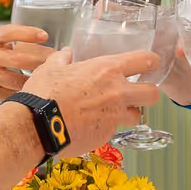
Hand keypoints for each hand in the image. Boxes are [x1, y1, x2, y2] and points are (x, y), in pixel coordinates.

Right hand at [0, 25, 51, 105]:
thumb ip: (4, 40)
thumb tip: (32, 41)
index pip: (10, 32)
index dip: (29, 33)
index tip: (45, 35)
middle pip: (20, 58)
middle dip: (42, 60)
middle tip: (56, 60)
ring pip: (18, 79)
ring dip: (36, 80)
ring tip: (50, 78)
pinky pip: (10, 93)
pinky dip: (23, 92)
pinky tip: (35, 91)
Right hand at [24, 47, 159, 155]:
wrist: (38, 125)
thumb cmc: (44, 93)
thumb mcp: (51, 68)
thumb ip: (62, 59)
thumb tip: (65, 53)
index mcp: (107, 70)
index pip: (145, 61)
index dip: (152, 62)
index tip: (151, 63)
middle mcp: (117, 93)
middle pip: (153, 94)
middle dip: (148, 92)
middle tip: (137, 92)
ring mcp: (114, 117)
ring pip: (136, 116)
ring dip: (129, 113)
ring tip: (114, 112)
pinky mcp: (106, 135)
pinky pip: (113, 130)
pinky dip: (105, 127)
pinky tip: (90, 125)